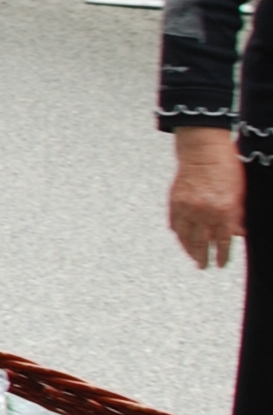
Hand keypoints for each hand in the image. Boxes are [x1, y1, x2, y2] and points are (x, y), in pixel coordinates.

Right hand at [169, 126, 245, 268]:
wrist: (203, 148)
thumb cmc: (225, 165)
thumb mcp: (239, 193)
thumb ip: (237, 216)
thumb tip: (237, 233)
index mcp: (223, 210)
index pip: (223, 241)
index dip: (222, 256)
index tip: (221, 263)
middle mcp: (204, 212)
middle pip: (201, 244)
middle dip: (203, 258)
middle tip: (204, 266)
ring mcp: (187, 207)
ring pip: (185, 237)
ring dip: (189, 249)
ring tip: (192, 257)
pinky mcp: (175, 201)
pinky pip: (174, 224)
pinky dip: (178, 233)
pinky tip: (181, 238)